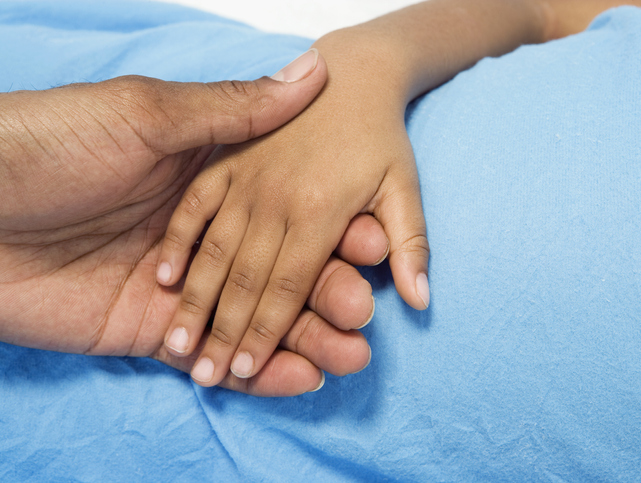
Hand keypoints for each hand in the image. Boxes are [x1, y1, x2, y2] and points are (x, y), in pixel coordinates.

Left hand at [0, 61, 385, 395]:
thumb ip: (231, 111)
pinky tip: (298, 377)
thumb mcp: (146, 116)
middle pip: (276, 271)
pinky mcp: (146, 331)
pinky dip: (253, 372)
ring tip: (349, 355)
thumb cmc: (50, 144)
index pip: (286, 211)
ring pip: (251, 319)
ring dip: (301, 340)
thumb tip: (310, 73)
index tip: (375, 247)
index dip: (332, 230)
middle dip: (326, 294)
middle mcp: (200, 236)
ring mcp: (176, 289)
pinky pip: (207, 353)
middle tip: (363, 314)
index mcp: (205, 180)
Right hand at [157, 43, 430, 386]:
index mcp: (321, 210)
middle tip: (203, 374)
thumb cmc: (380, 139)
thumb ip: (410, 244)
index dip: (265, 332)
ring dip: (194, 298)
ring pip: (215, 249)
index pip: (288, 286)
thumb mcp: (405, 187)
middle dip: (224, 330)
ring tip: (177, 341)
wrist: (349, 76)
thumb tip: (422, 301)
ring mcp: (246, 178)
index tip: (243, 371)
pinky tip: (163, 276)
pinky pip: (195, 205)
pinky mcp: (225, 162)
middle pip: (246, 277)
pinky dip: (179, 239)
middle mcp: (277, 198)